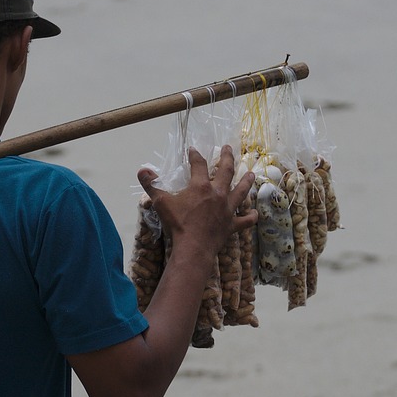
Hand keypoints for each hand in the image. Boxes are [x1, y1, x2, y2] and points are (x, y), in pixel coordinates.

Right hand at [137, 145, 256, 256]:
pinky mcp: (231, 225)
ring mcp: (227, 209)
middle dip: (227, 158)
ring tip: (251, 173)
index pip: (199, 165)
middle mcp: (218, 194)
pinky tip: (255, 214)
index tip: (193, 149)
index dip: (195, 155)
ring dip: (246, 182)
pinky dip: (250, 217)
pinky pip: (245, 220)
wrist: (193, 248)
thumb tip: (142, 170)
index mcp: (201, 186)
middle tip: (228, 148)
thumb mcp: (160, 203)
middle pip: (226, 171)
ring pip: (241, 192)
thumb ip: (151, 185)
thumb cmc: (177, 224)